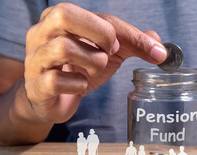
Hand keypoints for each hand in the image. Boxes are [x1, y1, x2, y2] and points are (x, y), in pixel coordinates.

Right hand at [24, 3, 166, 123]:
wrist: (52, 99)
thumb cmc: (79, 68)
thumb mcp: (108, 52)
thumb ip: (133, 44)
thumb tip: (161, 48)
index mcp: (60, 18)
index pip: (98, 16)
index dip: (122, 33)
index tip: (133, 49)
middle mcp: (41, 32)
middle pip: (65, 15)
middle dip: (99, 35)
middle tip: (109, 53)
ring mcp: (35, 59)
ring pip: (63, 48)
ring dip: (92, 63)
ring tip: (94, 70)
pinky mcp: (35, 85)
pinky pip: (57, 81)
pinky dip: (78, 85)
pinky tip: (80, 86)